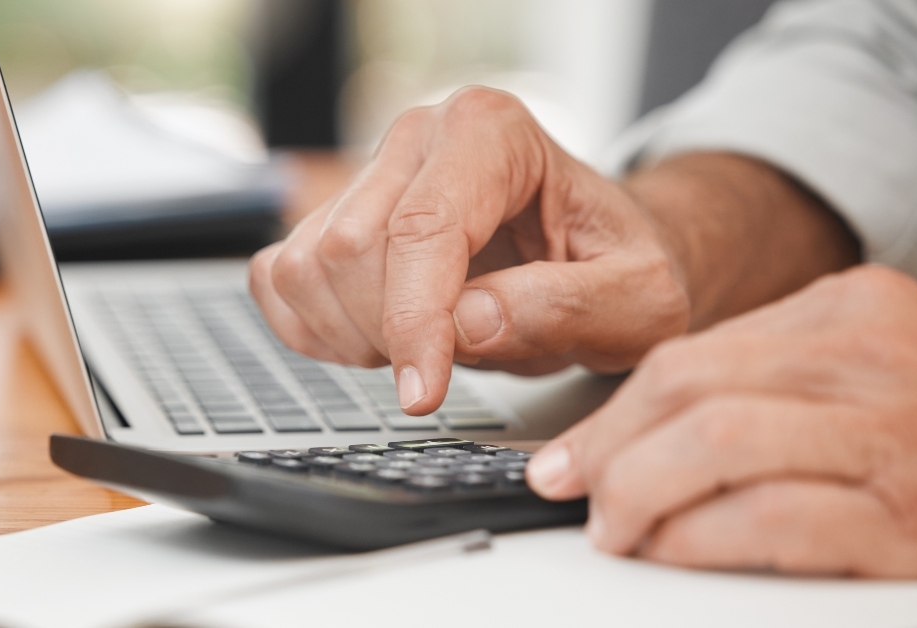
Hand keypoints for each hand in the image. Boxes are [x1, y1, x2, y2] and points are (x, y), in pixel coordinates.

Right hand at [249, 87, 690, 412]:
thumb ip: (565, 308)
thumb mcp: (638, 298)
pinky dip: (316, 330)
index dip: (413, 322)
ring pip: (305, 268)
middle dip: (390, 333)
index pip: (423, 228)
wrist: (597, 252)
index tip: (422, 394)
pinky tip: (378, 340)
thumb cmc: (619, 266)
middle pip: (349, 249)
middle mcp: (419, 138)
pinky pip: (278, 280)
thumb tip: (467, 323)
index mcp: (492, 133)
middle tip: (449, 366)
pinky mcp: (332, 215)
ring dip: (353, 335)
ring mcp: (368, 174)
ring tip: (423, 347)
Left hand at [527, 265, 916, 580]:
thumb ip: (763, 385)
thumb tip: (632, 432)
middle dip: (609, 448)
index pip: (693, 352)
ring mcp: (900, 436)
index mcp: (855, 311)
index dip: (613, 410)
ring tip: (613, 526)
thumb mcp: (860, 378)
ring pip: (718, 442)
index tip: (569, 451)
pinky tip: (670, 551)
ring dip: (639, 491)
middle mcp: (879, 359)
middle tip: (571, 487)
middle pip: (692, 388)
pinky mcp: (910, 521)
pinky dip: (698, 539)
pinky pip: (770, 519)